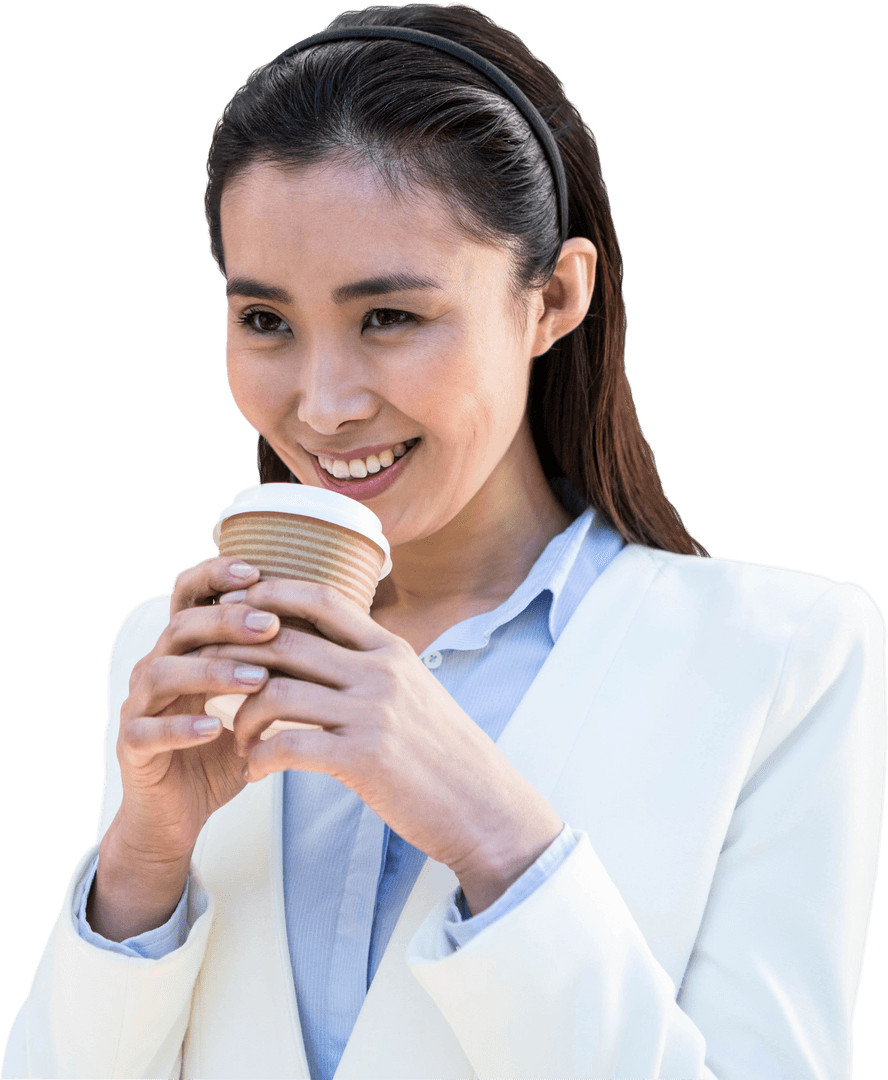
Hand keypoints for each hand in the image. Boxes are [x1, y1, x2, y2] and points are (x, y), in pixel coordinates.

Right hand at [111, 556, 281, 865]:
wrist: (179, 813)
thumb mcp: (255, 701)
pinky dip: (183, 726)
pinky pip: (148, 730)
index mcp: (185, 647)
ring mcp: (139, 704)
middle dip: (228, 621)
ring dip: (212, 671)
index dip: (216, 576)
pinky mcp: (131, 746)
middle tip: (271, 625)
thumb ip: (280, 664)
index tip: (257, 570)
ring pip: (163, 672)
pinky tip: (218, 728)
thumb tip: (339, 624)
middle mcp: (156, 666)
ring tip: (257, 679)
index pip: (190, 594)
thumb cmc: (223, 748)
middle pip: (182, 626)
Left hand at [201, 578, 563, 911]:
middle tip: (210, 672)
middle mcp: (380, 671)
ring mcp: (372, 713)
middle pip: (286, 640)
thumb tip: (320, 650)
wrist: (484, 805)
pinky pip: (287, 745)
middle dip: (236, 653)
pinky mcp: (363, 758)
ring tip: (238, 736)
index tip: (236, 603)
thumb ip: (370, 666)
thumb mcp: (413, 691)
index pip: (323, 598)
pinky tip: (253, 770)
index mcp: (391, 649)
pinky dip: (259, 757)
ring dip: (242, 715)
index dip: (272, 592)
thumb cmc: (442, 752)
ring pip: (277, 692)